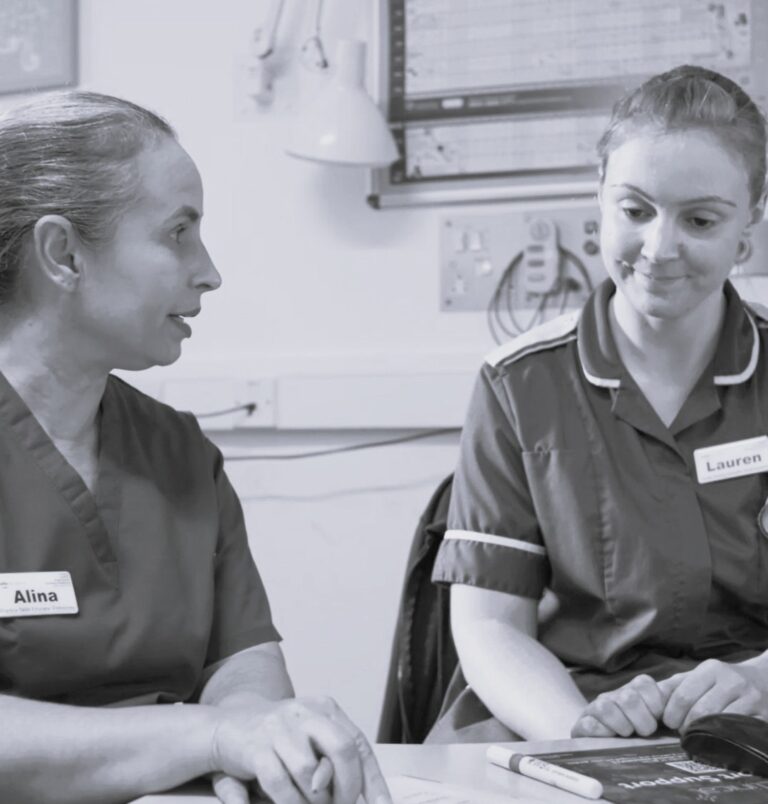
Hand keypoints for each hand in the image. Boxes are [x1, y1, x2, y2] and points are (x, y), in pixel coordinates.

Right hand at [209, 695, 390, 803]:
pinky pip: (281, 784)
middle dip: (347, 788)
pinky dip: (290, 803)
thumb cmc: (278, 740)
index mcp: (324, 708)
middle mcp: (305, 712)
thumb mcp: (310, 741)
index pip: (358, 743)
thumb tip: (365, 795)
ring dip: (315, 801)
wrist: (228, 727)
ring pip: (311, 773)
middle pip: (342, 750)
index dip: (373, 778)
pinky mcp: (256, 747)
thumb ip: (334, 760)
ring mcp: (279, 727)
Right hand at [571, 674, 667, 737]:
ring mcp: (597, 708)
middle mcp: (615, 696)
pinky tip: (609, 738)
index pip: (643, 683)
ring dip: (622, 726)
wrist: (605, 746)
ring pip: (607, 707)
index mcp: (635, 692)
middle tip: (645, 732)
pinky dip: (602, 732)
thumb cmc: (641, 736)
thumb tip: (694, 718)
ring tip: (627, 736)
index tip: (660, 720)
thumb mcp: (660, 722)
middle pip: (628, 697)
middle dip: (642, 720)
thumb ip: (673, 713)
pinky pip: (590, 723)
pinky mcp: (582, 724)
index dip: (655, 703)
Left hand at [659, 659, 767, 731]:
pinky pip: (737, 731)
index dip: (672, 713)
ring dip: (703, 734)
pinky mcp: (762, 714)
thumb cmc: (723, 681)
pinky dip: (723, 737)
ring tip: (698, 735)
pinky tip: (717, 738)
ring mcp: (750, 697)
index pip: (683, 695)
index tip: (669, 722)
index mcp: (711, 669)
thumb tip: (650, 698)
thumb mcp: (700, 676)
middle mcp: (731, 680)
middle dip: (686, 726)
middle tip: (682, 732)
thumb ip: (675, 685)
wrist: (765, 679)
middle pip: (699, 711)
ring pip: (718, 723)